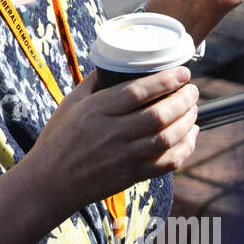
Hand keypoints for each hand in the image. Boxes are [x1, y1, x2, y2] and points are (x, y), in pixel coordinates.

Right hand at [29, 67, 200, 212]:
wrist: (49, 182)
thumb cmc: (58, 139)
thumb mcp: (70, 104)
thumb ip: (94, 83)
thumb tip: (117, 60)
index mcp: (95, 111)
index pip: (137, 92)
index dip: (165, 80)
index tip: (183, 72)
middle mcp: (110, 134)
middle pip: (158, 115)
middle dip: (183, 100)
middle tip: (192, 90)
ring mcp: (122, 157)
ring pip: (167, 138)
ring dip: (187, 121)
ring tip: (193, 109)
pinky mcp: (131, 176)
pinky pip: (167, 163)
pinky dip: (185, 148)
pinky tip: (191, 135)